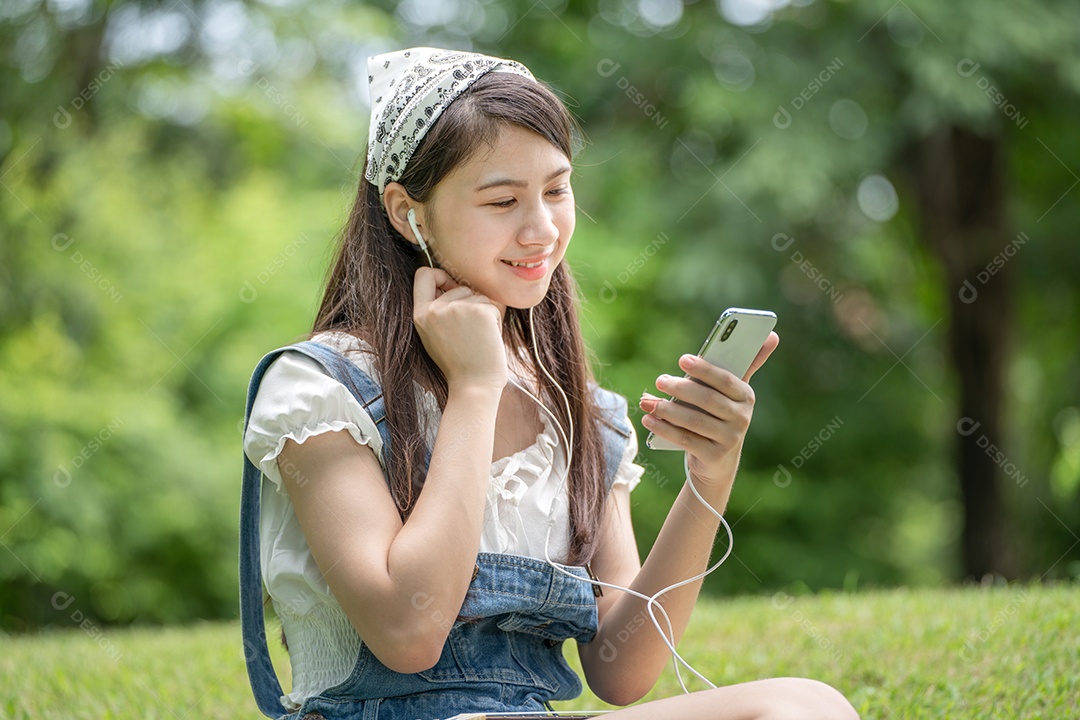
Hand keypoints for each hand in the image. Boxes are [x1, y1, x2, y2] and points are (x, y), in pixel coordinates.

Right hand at [412, 267, 506, 390]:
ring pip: (478, 296)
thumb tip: (453, 283)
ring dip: (484, 313)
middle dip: (470, 303)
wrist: (474, 386)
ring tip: (478, 338)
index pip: (423, 274)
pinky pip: (492, 306)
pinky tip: (488, 340)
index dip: (439, 276)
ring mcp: (457, 309)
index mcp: (420, 314)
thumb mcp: (435, 334)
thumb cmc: (460, 364)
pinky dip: (496, 321)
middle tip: (470, 331)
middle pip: (459, 286)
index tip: (451, 287)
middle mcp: (435, 309)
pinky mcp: (479, 311)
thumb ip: (438, 309)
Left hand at [640, 331, 778, 486]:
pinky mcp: (714, 456)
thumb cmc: (719, 413)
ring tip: (650, 402)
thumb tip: (774, 335)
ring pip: (695, 421)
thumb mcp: (730, 391)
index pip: (726, 380)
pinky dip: (665, 429)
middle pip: (708, 400)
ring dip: (669, 410)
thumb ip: (746, 363)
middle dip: (681, 389)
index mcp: (746, 396)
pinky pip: (686, 440)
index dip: (705, 370)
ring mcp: (730, 439)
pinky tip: (649, 420)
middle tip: (660, 380)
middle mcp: (742, 418)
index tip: (683, 360)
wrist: (718, 459)